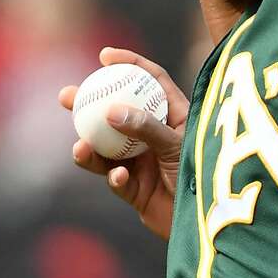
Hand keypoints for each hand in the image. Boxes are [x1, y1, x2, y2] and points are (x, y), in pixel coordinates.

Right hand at [59, 47, 187, 239]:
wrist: (211, 221)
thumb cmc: (204, 175)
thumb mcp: (179, 144)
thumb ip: (147, 128)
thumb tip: (111, 110)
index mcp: (174, 116)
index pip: (151, 82)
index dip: (130, 64)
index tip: (105, 56)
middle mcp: (155, 136)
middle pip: (117, 114)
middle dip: (89, 104)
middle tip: (66, 96)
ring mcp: (143, 163)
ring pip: (106, 150)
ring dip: (89, 148)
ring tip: (79, 147)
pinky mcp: (136, 191)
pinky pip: (117, 181)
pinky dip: (115, 178)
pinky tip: (118, 177)